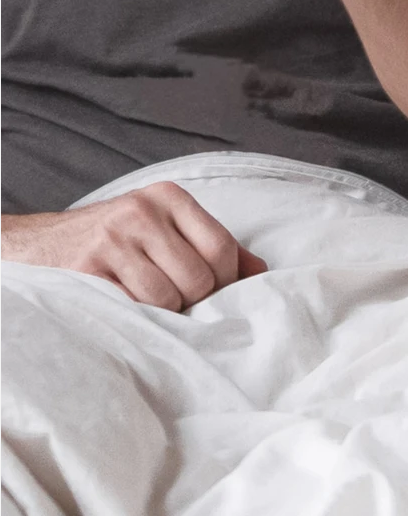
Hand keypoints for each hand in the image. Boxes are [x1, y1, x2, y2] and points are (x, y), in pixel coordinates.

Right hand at [1, 182, 266, 310]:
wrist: (38, 246)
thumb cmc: (118, 244)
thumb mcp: (166, 231)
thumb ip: (215, 247)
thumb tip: (261, 273)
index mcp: (169, 198)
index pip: (223, 249)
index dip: (226, 282)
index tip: (211, 293)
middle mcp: (141, 211)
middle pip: (202, 279)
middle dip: (195, 301)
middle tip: (176, 301)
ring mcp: (112, 238)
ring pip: (170, 298)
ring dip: (165, 313)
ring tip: (148, 303)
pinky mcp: (87, 268)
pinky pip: (136, 308)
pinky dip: (139, 317)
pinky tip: (128, 307)